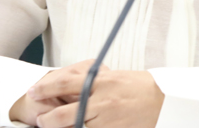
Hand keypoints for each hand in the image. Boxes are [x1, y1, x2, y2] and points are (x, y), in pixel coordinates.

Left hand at [15, 59, 164, 127]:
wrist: (164, 102)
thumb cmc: (139, 87)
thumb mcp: (112, 76)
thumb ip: (90, 80)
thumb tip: (64, 84)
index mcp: (101, 81)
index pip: (64, 83)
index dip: (44, 88)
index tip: (34, 91)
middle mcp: (102, 101)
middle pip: (62, 115)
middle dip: (46, 120)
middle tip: (41, 119)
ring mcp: (106, 120)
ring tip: (54, 127)